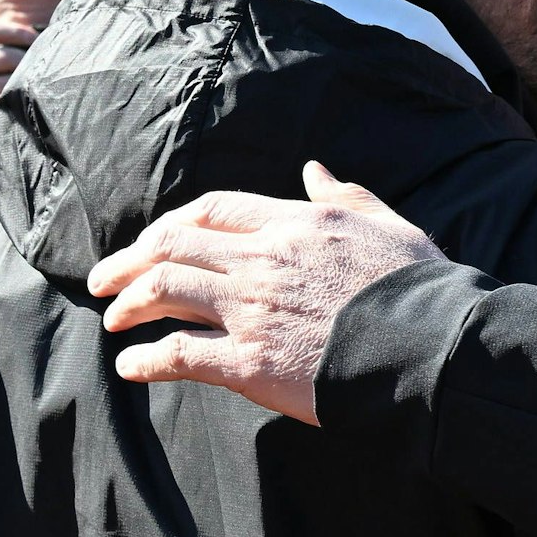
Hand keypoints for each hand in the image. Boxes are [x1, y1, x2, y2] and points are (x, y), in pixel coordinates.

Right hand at [0, 20, 36, 140]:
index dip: (15, 31)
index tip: (35, 38)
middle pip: (4, 56)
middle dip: (28, 60)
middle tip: (44, 65)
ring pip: (8, 82)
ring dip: (27, 82)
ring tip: (39, 84)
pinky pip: (8, 104)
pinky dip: (21, 102)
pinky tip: (29, 102)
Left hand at [86, 162, 444, 423]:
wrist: (430, 347)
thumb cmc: (419, 290)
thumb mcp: (389, 226)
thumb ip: (347, 196)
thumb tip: (314, 169)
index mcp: (296, 222)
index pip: (213, 210)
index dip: (174, 225)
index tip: (155, 241)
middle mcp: (264, 259)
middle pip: (173, 245)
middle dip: (129, 260)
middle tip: (105, 280)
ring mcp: (252, 309)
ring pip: (164, 289)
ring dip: (128, 303)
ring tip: (113, 319)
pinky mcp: (250, 362)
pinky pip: (179, 354)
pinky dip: (147, 359)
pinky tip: (132, 366)